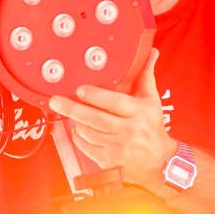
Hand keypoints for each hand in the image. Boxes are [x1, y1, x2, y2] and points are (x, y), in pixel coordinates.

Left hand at [47, 49, 173, 190]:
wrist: (158, 160)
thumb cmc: (152, 127)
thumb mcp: (152, 101)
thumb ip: (146, 77)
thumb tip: (151, 53)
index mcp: (139, 112)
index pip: (115, 102)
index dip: (95, 96)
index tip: (80, 90)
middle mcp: (129, 130)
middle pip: (96, 118)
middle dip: (72, 109)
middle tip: (56, 101)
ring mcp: (118, 147)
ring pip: (88, 132)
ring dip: (76, 122)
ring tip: (71, 113)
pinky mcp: (109, 161)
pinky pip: (86, 146)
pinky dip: (78, 137)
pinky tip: (79, 128)